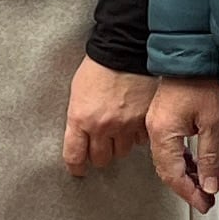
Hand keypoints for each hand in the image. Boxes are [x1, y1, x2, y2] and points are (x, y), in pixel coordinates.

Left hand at [64, 58, 150, 177]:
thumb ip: (78, 117)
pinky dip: (137, 136)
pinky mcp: (144, 121)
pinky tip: (134, 124)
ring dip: (120, 145)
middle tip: (101, 147)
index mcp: (80, 119)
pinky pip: (141, 140)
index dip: (76, 167)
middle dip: (99, 155)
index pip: (74, 156)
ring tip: (119, 131)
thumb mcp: (77, 92)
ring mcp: (125, 125)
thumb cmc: (99, 66)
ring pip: (122, 152)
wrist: (125, 49)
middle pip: (101, 159)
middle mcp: (102, 126)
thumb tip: (80, 136)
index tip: (78, 170)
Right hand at [146, 77, 218, 213]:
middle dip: (186, 188)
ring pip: (166, 160)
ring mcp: (156, 123)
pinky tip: (195, 165)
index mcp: (163, 132)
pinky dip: (181, 161)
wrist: (193, 52)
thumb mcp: (213, 122)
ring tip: (203, 186)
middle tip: (204, 201)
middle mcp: (154, 130)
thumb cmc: (204, 81)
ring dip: (184, 175)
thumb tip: (208, 186)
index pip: (172, 174)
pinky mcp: (162, 117)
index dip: (188, 193)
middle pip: (166, 169)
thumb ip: (210, 156)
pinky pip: (168, 147)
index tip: (204, 204)